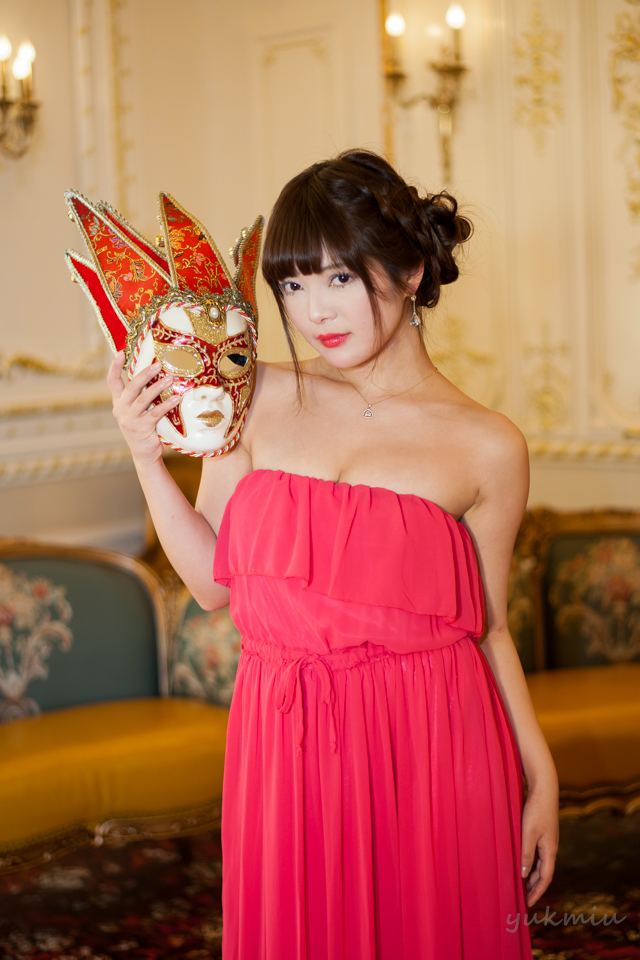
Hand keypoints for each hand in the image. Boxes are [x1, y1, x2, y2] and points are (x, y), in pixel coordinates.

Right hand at [107, 351, 179, 466]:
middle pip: (131, 387)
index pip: (112, 382)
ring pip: (143, 399)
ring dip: (158, 387)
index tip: (120, 352)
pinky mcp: (140, 428)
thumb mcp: (139, 411)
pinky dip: (166, 405)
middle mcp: (120, 409)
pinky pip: (154, 413)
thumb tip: (160, 375)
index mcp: (118, 402)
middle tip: (158, 365)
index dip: (114, 366)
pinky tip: (176, 398)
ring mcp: (129, 419)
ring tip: (171, 379)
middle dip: (145, 374)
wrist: (144, 454)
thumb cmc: (145, 428)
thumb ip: (142, 396)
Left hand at [520, 782, 558, 906]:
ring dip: (531, 874)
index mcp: (550, 850)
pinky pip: (537, 853)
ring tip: (521, 884)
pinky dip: (530, 861)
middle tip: (524, 897)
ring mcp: (547, 839)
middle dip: (534, 886)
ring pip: (540, 863)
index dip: (537, 892)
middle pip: (543, 872)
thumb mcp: (528, 833)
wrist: (544, 788)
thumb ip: (526, 854)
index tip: (529, 903)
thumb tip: (523, 874)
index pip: (545, 877)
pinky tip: (521, 860)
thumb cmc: (536, 810)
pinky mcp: (542, 832)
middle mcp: (550, 847)